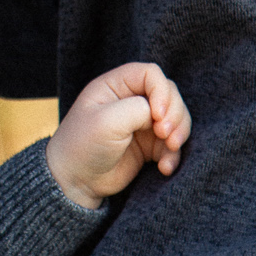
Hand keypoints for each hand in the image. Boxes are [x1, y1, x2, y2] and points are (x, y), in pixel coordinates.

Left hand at [46, 63, 190, 208]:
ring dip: (179, 133)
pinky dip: (174, 154)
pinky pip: (173, 143)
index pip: (151, 74)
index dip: (161, 92)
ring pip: (176, 117)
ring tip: (170, 148)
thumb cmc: (83, 146)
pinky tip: (164, 168)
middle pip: (169, 94)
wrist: (76, 181)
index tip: (157, 116)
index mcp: (115, 85)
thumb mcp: (107, 121)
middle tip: (165, 135)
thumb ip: (138, 109)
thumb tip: (160, 114)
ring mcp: (141, 122)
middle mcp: (130, 100)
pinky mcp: (149, 145)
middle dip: (174, 114)